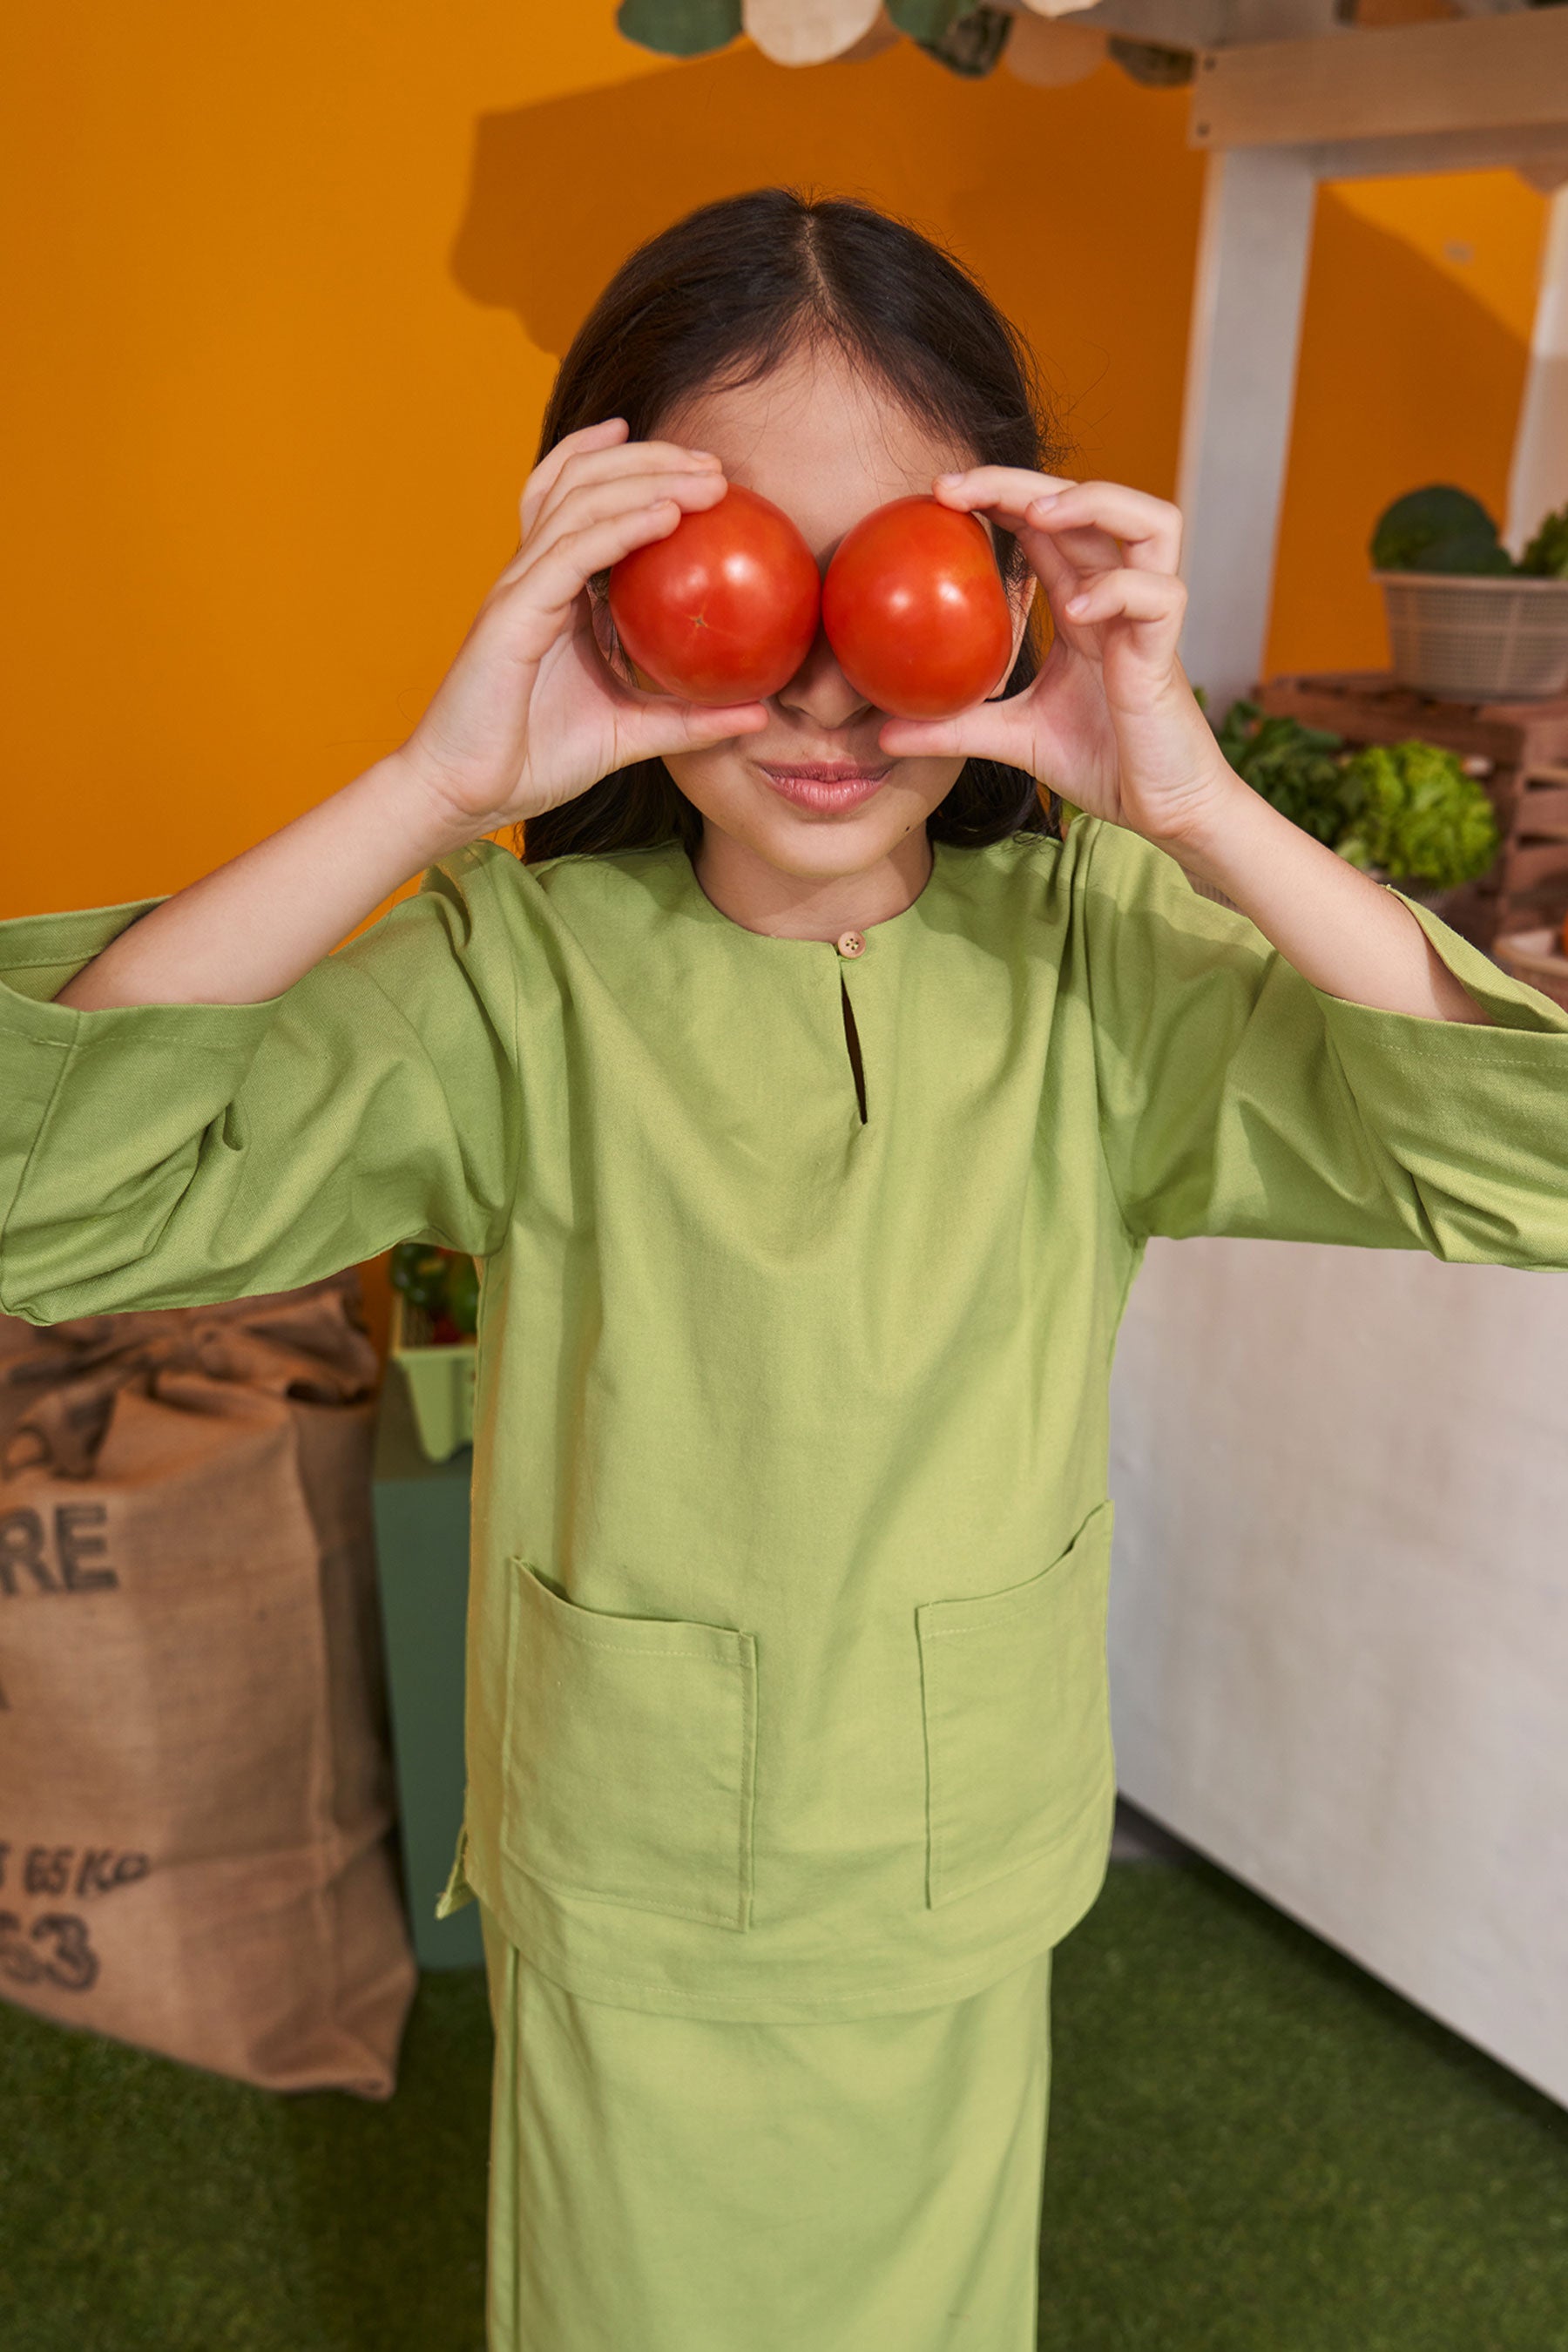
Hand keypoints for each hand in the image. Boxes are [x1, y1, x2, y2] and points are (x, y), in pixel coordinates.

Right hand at [395, 418, 768, 833]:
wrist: (466, 794)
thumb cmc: (534, 760)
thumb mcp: (630, 733)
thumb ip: (687, 719)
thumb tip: (759, 715)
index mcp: (553, 591)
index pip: (587, 502)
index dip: (638, 471)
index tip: (704, 472)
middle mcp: (533, 576)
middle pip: (586, 483)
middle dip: (652, 460)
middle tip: (714, 465)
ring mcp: (519, 587)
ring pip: (581, 501)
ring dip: (648, 479)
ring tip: (707, 480)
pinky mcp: (512, 612)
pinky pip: (572, 552)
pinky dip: (621, 526)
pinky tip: (666, 515)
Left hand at [875, 470, 1233, 846]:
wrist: (1162, 810)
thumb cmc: (1102, 763)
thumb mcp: (1008, 739)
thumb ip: (952, 729)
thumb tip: (881, 735)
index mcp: (1082, 603)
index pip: (1043, 523)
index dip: (997, 493)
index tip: (937, 494)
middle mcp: (1116, 597)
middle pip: (1086, 501)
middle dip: (1021, 480)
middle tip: (956, 488)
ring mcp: (1147, 618)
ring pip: (1153, 521)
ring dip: (1094, 503)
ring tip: (1038, 514)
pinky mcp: (1167, 651)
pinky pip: (1158, 595)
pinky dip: (1117, 591)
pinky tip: (1075, 611)